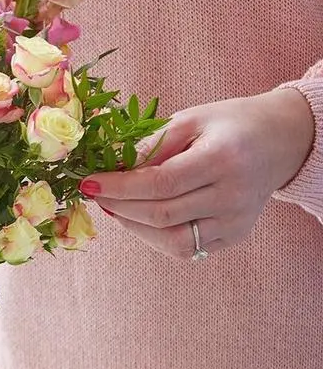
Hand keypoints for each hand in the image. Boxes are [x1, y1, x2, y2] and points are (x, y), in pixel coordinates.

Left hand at [79, 87, 314, 258]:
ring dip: (134, 227)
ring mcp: (237, 222)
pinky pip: (186, 248)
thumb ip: (149, 144)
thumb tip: (109, 168)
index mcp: (223, 158)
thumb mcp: (189, 120)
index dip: (119, 187)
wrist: (280, 141)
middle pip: (162, 215)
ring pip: (172, 241)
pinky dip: (156, 236)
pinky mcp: (235, 237)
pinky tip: (143, 216)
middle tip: (97, 194)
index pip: (160, 183)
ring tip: (118, 206)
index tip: (89, 183)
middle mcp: (234, 196)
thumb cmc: (227, 126)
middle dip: (120, 207)